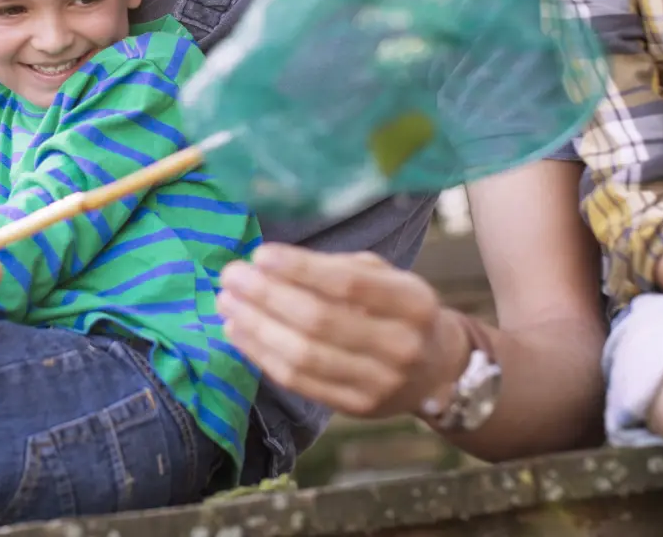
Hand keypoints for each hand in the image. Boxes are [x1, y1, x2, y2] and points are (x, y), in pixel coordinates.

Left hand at [216, 243, 469, 417]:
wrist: (436, 369)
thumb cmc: (397, 309)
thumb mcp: (384, 276)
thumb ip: (336, 267)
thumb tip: (270, 262)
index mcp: (414, 302)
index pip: (348, 284)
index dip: (299, 269)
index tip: (260, 254)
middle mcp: (401, 346)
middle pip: (319, 321)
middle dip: (267, 296)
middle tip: (232, 275)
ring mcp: (379, 383)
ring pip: (303, 356)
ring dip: (256, 327)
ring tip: (226, 302)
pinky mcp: (356, 408)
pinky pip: (298, 382)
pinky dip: (262, 355)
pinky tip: (239, 331)